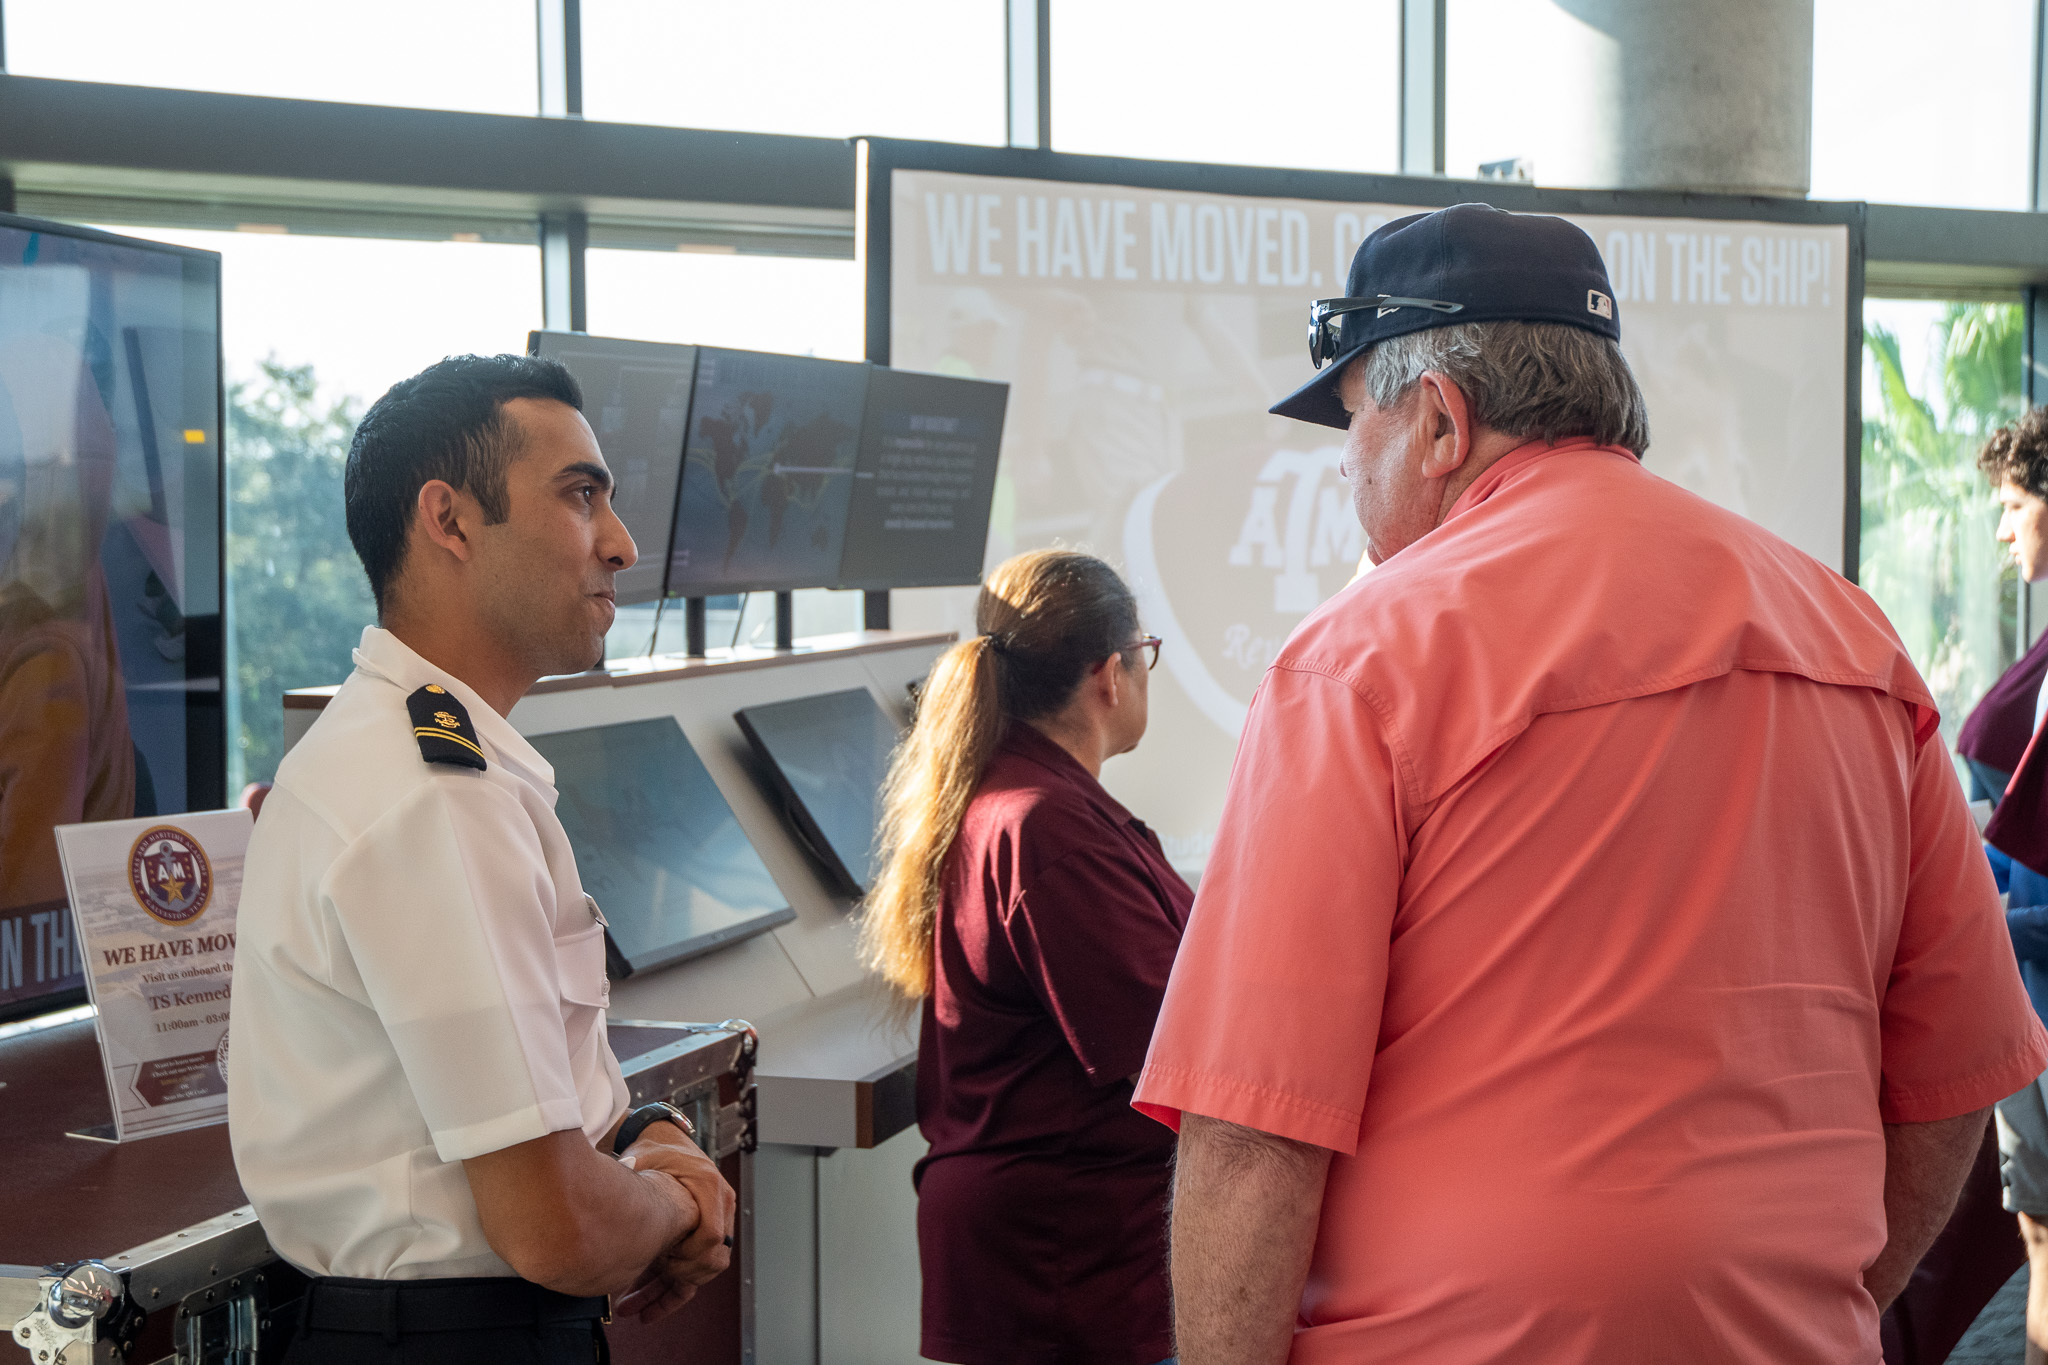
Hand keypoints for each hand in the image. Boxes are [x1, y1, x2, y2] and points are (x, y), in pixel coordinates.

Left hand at [612, 1128, 736, 1321]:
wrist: (663, 1142)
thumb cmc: (656, 1149)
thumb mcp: (645, 1158)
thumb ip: (638, 1177)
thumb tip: (616, 1193)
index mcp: (709, 1186)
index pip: (710, 1235)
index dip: (686, 1255)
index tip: (660, 1261)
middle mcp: (718, 1206)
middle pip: (708, 1261)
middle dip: (672, 1284)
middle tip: (636, 1293)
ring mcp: (712, 1223)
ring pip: (697, 1272)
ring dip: (664, 1293)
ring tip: (631, 1306)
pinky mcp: (699, 1236)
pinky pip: (691, 1272)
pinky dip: (670, 1292)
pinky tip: (646, 1308)